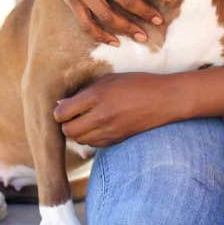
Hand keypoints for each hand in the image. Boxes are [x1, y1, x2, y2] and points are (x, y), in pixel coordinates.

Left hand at [53, 72, 180, 146]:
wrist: (165, 100)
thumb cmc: (137, 84)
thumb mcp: (110, 79)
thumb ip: (85, 91)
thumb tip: (62, 103)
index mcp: (97, 96)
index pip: (62, 113)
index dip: (58, 112)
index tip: (63, 107)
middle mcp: (101, 116)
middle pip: (68, 131)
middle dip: (65, 124)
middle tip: (71, 116)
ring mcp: (110, 131)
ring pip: (80, 140)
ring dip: (78, 132)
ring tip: (85, 120)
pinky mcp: (117, 140)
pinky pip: (94, 144)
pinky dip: (91, 137)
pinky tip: (98, 126)